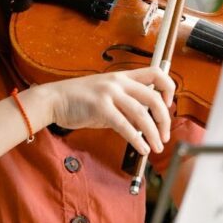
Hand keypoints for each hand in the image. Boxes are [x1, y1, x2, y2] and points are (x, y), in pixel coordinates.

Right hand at [44, 67, 174, 154]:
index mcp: (123, 76)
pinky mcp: (100, 108)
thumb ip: (126, 104)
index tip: (168, 105)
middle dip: (164, 119)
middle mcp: (119, 82)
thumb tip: (145, 121)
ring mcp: (110, 94)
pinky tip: (142, 148)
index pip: (156, 73)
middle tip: (165, 135)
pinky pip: (125, 126)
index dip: (168, 89)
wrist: (54, 100)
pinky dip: (137, 139)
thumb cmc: (80, 99)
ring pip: (142, 114)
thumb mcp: (107, 95)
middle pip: (154, 97)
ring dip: (153, 134)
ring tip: (156, 147)